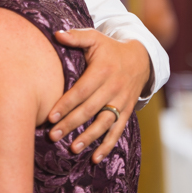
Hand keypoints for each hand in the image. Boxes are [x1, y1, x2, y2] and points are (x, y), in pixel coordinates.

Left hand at [47, 29, 148, 162]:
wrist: (141, 59)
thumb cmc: (110, 48)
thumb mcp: (96, 38)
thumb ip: (76, 36)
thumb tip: (56, 34)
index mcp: (102, 71)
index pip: (81, 91)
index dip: (66, 104)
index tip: (50, 116)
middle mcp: (113, 88)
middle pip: (90, 110)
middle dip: (71, 124)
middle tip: (53, 136)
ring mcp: (122, 102)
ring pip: (104, 123)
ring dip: (88, 138)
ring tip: (72, 148)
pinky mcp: (127, 112)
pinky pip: (118, 131)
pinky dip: (107, 145)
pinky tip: (95, 158)